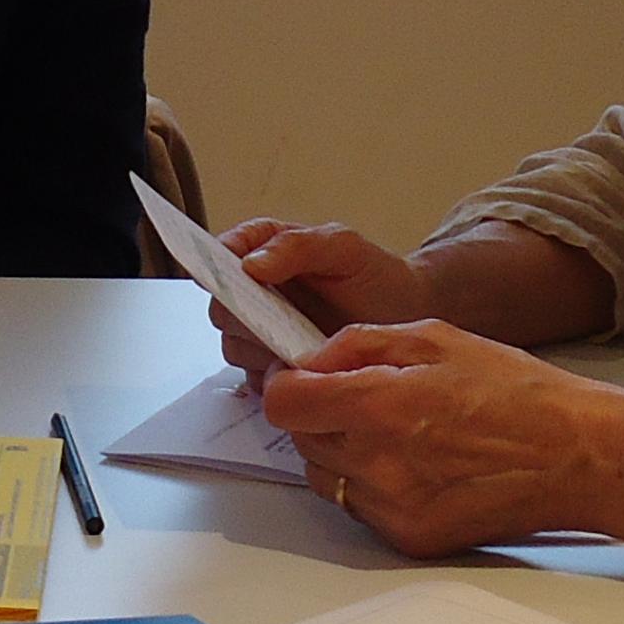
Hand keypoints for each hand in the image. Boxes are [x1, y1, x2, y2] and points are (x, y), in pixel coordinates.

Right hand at [212, 219, 431, 378]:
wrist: (408, 320)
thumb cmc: (377, 277)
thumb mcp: (345, 248)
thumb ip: (299, 246)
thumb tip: (250, 264)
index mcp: (268, 252)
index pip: (224, 252)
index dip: (215, 262)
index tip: (231, 276)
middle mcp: (258, 292)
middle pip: (221, 306)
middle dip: (243, 315)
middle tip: (278, 320)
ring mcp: (265, 333)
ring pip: (233, 345)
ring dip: (260, 349)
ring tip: (299, 346)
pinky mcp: (277, 368)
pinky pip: (255, 378)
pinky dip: (273, 377)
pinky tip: (301, 368)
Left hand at [260, 321, 623, 558]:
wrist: (577, 456)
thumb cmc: (516, 391)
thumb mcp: (435, 337)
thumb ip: (361, 344)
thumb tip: (311, 359)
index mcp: (378, 404)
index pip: (282, 403)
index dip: (287, 384)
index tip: (303, 377)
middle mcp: (375, 463)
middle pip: (300, 440)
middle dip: (318, 415)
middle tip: (362, 400)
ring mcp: (390, 508)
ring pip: (325, 477)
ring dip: (340, 452)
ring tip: (395, 433)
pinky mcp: (408, 539)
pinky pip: (360, 508)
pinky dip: (372, 485)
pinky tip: (416, 465)